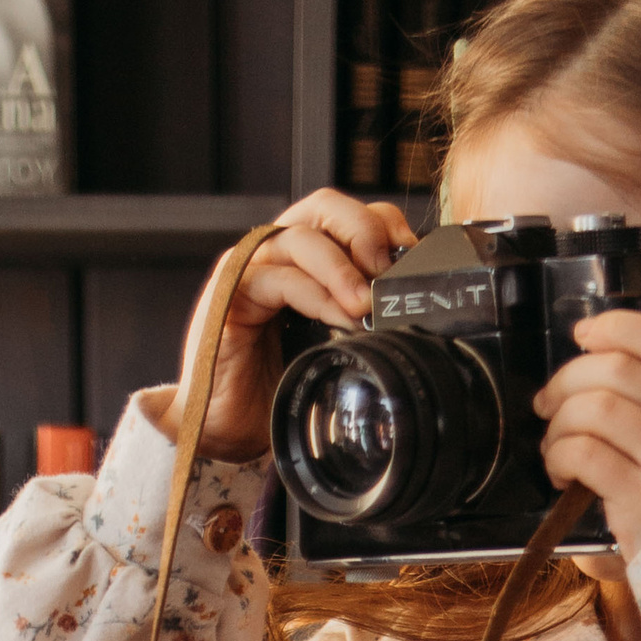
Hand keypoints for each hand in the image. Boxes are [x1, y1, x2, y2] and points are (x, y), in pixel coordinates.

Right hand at [157, 189, 418, 462]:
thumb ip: (362, 318)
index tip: (413, 259)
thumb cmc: (276, 389)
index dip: (384, 226)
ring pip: (302, 238)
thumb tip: (411, 308)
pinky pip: (278, 278)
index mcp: (303, 258)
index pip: (348, 216)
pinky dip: (316, 294)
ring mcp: (250, 269)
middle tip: (389, 273)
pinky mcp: (230, 294)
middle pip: (324, 207)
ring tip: (367, 303)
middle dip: (365, 232)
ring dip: (343, 267)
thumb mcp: (335, 348)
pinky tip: (340, 319)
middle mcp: (276, 253)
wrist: (227, 432)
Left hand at [535, 313, 640, 560]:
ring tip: (554, 444)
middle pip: (622, 368)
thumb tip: (608, 365)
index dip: (619, 327)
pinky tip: (561, 472)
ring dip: (560, 421)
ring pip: (597, 407)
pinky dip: (560, 455)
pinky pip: (585, 453)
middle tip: (550, 400)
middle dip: (570, 377)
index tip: (584, 334)